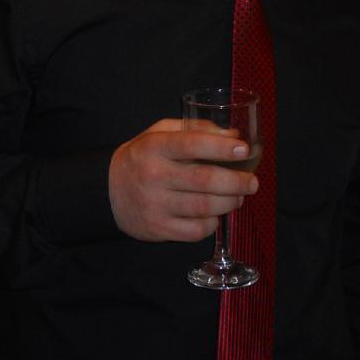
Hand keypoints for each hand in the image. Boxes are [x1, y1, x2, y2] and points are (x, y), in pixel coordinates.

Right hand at [109, 119, 258, 242]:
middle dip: (236, 182)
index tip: (243, 149)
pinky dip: (212, 223)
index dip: (220, 147)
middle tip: (252, 182)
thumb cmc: (143, 157)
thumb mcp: (160, 133)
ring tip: (238, 197)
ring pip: (203, 207)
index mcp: (155, 147)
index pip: (191, 144)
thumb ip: (195, 129)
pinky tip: (215, 214)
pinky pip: (194, 230)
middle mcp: (153, 176)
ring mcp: (154, 204)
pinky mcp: (157, 228)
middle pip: (204, 180)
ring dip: (229, 203)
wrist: (107, 190)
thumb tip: (233, 137)